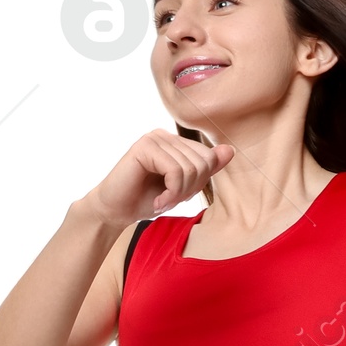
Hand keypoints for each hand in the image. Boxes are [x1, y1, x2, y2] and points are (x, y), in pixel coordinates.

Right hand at [80, 129, 234, 228]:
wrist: (115, 211)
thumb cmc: (146, 199)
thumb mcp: (183, 187)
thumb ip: (206, 169)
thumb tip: (230, 150)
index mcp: (176, 142)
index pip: (210, 158)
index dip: (198, 184)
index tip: (178, 195)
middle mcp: (166, 135)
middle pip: (203, 162)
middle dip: (190, 189)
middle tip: (170, 199)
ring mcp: (155, 138)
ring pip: (190, 168)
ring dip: (178, 194)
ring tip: (162, 200)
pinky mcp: (145, 146)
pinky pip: (175, 170)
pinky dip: (170, 193)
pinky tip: (157, 201)